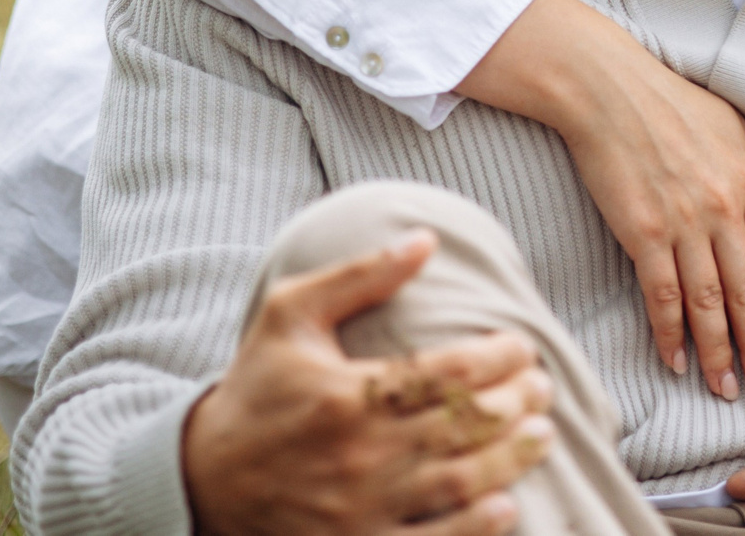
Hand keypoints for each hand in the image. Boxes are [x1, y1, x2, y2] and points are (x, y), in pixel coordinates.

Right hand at [183, 230, 556, 535]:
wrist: (201, 481)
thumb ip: (360, 274)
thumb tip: (427, 238)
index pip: (448, 372)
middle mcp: (360, 454)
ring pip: (461, 483)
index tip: (522, 346)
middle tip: (543, 386)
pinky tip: (507, 505)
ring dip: (513, 457)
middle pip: (465, 425)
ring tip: (543, 432)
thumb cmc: (256, 389)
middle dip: (517, 403)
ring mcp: (361, 510)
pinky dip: (477, 528)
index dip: (500, 357)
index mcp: (347, 394)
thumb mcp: (291, 316)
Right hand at [458, 0, 744, 405]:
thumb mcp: (736, 127)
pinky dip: (669, 332)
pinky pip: (660, 294)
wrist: (609, 89)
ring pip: (707, 303)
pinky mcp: (641, 232)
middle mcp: (720, 212)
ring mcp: (681, 225)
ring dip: (719, 353)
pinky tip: (677, 361)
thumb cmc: (673, 102)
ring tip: (727, 392)